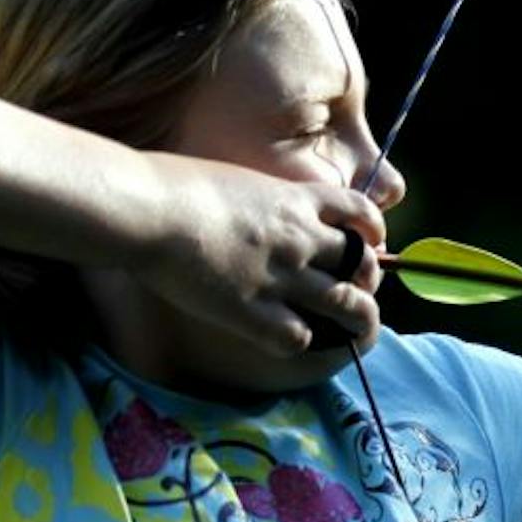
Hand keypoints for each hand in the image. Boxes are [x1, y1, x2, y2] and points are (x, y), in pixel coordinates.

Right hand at [136, 152, 387, 359]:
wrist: (149, 209)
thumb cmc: (173, 184)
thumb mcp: (233, 179)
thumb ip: (256, 198)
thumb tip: (248, 206)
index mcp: (295, 200)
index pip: (360, 211)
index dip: (372, 230)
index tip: (369, 242)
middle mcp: (299, 238)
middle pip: (362, 264)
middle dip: (367, 282)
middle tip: (357, 293)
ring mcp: (282, 276)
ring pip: (347, 305)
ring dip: (356, 320)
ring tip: (354, 332)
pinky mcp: (254, 311)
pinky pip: (299, 338)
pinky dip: (299, 342)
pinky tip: (285, 339)